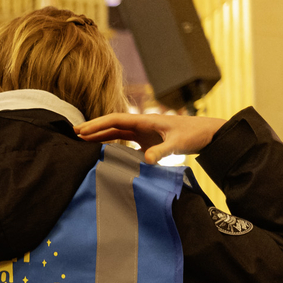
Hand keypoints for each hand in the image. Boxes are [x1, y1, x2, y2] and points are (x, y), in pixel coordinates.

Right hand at [74, 112, 226, 163]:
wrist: (208, 134)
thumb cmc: (194, 134)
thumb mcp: (178, 144)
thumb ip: (162, 152)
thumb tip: (145, 161)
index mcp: (145, 120)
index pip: (115, 120)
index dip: (97, 124)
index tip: (81, 130)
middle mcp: (141, 124)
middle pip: (111, 124)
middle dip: (93, 128)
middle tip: (74, 134)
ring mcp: (143, 132)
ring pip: (116, 132)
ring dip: (100, 135)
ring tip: (82, 141)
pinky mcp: (147, 141)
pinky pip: (124, 140)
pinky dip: (111, 143)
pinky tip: (102, 150)